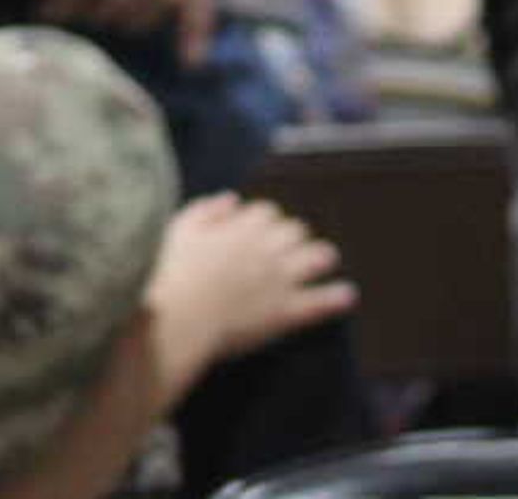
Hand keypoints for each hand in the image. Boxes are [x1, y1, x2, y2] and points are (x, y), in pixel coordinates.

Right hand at [145, 196, 353, 373]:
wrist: (178, 318)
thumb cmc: (170, 274)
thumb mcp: (179, 229)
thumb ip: (206, 210)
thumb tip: (231, 198)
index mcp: (240, 228)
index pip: (267, 212)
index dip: (267, 220)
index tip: (264, 229)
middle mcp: (265, 249)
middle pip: (294, 231)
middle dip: (294, 236)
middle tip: (294, 246)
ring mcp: (279, 280)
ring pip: (315, 257)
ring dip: (320, 256)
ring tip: (326, 259)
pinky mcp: (285, 312)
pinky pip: (320, 300)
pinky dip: (336, 296)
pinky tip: (347, 294)